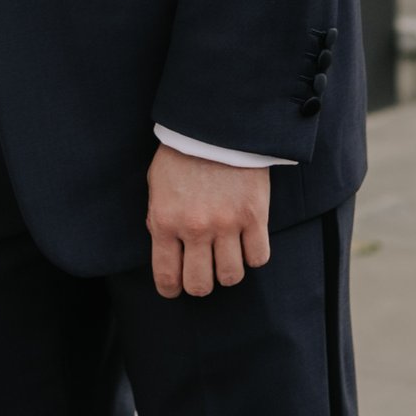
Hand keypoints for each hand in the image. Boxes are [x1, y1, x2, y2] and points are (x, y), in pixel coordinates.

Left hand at [147, 147, 270, 297]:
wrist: (215, 125)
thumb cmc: (182, 155)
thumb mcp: (157, 188)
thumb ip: (161, 221)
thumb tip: (168, 250)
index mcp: (165, 222)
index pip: (167, 276)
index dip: (171, 290)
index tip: (175, 289)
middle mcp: (195, 229)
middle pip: (200, 285)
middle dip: (200, 285)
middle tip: (203, 273)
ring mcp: (227, 224)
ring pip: (231, 276)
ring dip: (228, 272)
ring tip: (226, 258)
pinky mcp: (255, 216)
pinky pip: (258, 257)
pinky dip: (253, 256)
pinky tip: (247, 243)